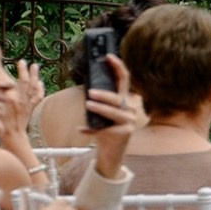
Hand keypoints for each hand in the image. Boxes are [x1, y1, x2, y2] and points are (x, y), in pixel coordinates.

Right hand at [7, 60, 43, 127]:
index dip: (11, 75)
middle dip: (23, 70)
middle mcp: (20, 100)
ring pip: (32, 86)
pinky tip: (40, 82)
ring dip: (34, 75)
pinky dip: (40, 88)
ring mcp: (27, 103)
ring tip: (35, 66)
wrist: (12, 136)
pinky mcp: (31, 108)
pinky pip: (38, 96)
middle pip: (23, 82)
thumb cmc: (1, 124)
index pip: (11, 83)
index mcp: (10, 99)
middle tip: (22, 61)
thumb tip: (2, 85)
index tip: (11, 65)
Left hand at [84, 53, 141, 176]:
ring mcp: (128, 122)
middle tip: (90, 92)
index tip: (108, 56)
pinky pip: (104, 130)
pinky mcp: (123, 134)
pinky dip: (90, 130)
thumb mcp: (102, 114)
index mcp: (124, 101)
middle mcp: (129, 109)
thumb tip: (88, 88)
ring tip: (88, 105)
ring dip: (100, 108)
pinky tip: (81, 130)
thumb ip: (99, 102)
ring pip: (113, 112)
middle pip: (117, 97)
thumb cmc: (105, 130)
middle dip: (104, 94)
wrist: (111, 153)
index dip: (117, 66)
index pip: (124, 80)